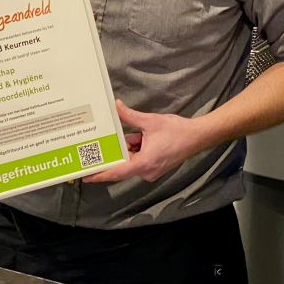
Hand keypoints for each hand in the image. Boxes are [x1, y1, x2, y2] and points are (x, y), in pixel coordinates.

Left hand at [82, 100, 210, 182]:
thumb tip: (115, 106)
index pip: (117, 172)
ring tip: (138, 133)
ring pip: (133, 159)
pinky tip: (143, 136)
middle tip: (107, 140)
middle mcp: (146, 171)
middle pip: (124, 163)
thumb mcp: (150, 121)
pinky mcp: (156, 167)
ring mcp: (152, 171)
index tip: (86, 177)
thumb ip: (130, 116)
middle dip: (120, 149)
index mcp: (143, 163)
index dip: (101, 175)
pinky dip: (138, 149)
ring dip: (131, 147)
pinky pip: (140, 159)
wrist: (197, 137)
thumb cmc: (176, 131)